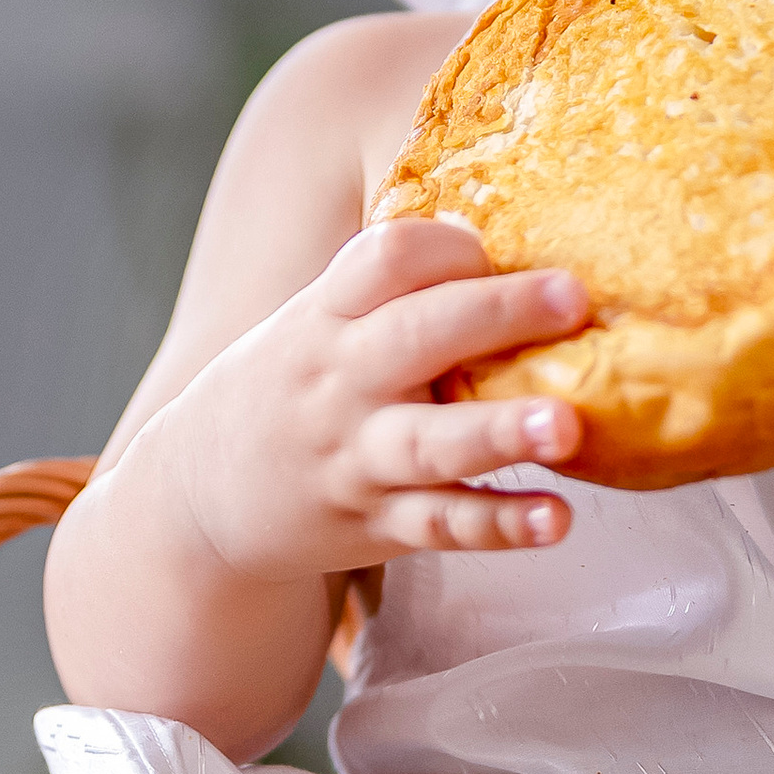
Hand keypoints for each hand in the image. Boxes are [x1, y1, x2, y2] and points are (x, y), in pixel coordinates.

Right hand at [154, 218, 589, 584]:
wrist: (198, 498)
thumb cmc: (291, 389)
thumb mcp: (317, 325)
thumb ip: (394, 294)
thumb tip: (518, 248)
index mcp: (328, 318)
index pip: (386, 259)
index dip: (451, 247)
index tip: (500, 251)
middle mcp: (341, 383)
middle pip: (418, 336)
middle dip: (499, 314)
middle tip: (574, 297)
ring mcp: (358, 458)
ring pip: (432, 442)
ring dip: (500, 433)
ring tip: (566, 425)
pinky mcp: (376, 525)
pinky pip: (442, 525)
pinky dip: (500, 525)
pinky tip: (555, 517)